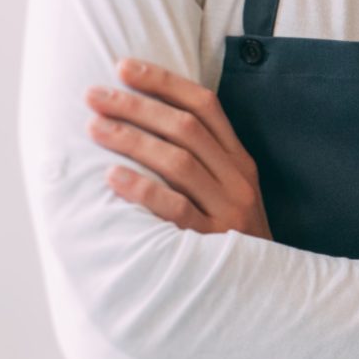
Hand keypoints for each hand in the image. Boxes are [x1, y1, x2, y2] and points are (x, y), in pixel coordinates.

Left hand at [86, 59, 268, 237]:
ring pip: (179, 161)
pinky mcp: (212, 243)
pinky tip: (111, 176)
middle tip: (94, 95)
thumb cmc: (231, 237)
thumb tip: (148, 121)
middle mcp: (237, 180)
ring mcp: (227, 210)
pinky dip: (142, 189)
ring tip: (94, 128)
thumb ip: (203, 161)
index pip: (205, 106)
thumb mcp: (229, 192)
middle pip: (186, 128)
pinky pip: (175, 208)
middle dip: (136, 106)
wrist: (263, 291)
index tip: (124, 67)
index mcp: (240, 162)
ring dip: (132, 139)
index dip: (164, 82)